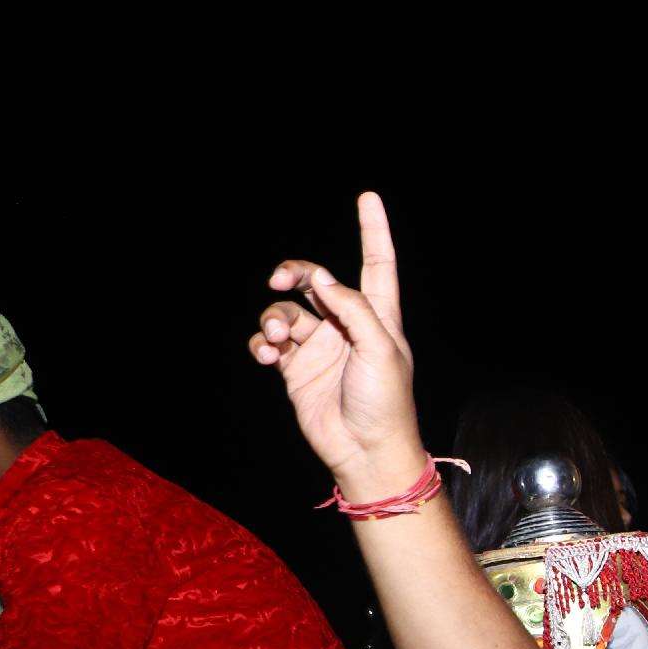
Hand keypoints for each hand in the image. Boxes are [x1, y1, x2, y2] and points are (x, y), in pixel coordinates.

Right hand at [246, 192, 426, 494]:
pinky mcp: (295, 368)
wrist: (365, 451)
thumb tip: (323, 279)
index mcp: (378, 316)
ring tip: (277, 340)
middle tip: (280, 282)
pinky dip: (262, 342)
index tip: (368, 197)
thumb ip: (353, 309)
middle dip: (294, 273)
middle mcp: (347, 325)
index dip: (373, 230)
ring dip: (274, 318)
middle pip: (316, 280)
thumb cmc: (385, 402)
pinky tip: (267, 355)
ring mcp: (320, 346)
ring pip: (287, 311)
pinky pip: (270, 341)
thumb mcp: (380, 350)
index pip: (377, 263)